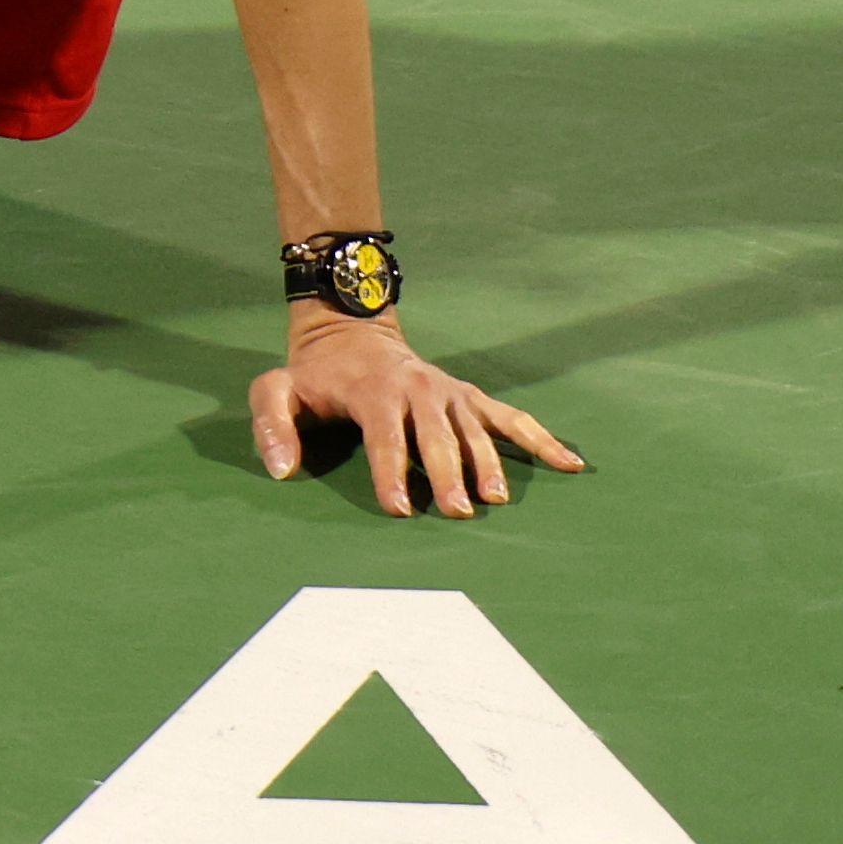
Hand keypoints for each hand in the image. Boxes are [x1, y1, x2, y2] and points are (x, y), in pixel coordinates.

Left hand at [249, 309, 584, 517]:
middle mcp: (418, 390)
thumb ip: (272, 425)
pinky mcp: (469, 396)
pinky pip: (510, 418)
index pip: (385, 438)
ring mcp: (449, 392)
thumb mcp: (277, 390)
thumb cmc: (315, 375)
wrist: (350, 331)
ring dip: (488, 464)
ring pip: (475, 431)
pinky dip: (542, 439)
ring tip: (497, 499)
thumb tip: (281, 472)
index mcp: (374, 392)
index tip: (400, 508)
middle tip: (459, 512)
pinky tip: (570, 464)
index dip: (391, 474)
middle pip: (436, 438)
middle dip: (446, 475)